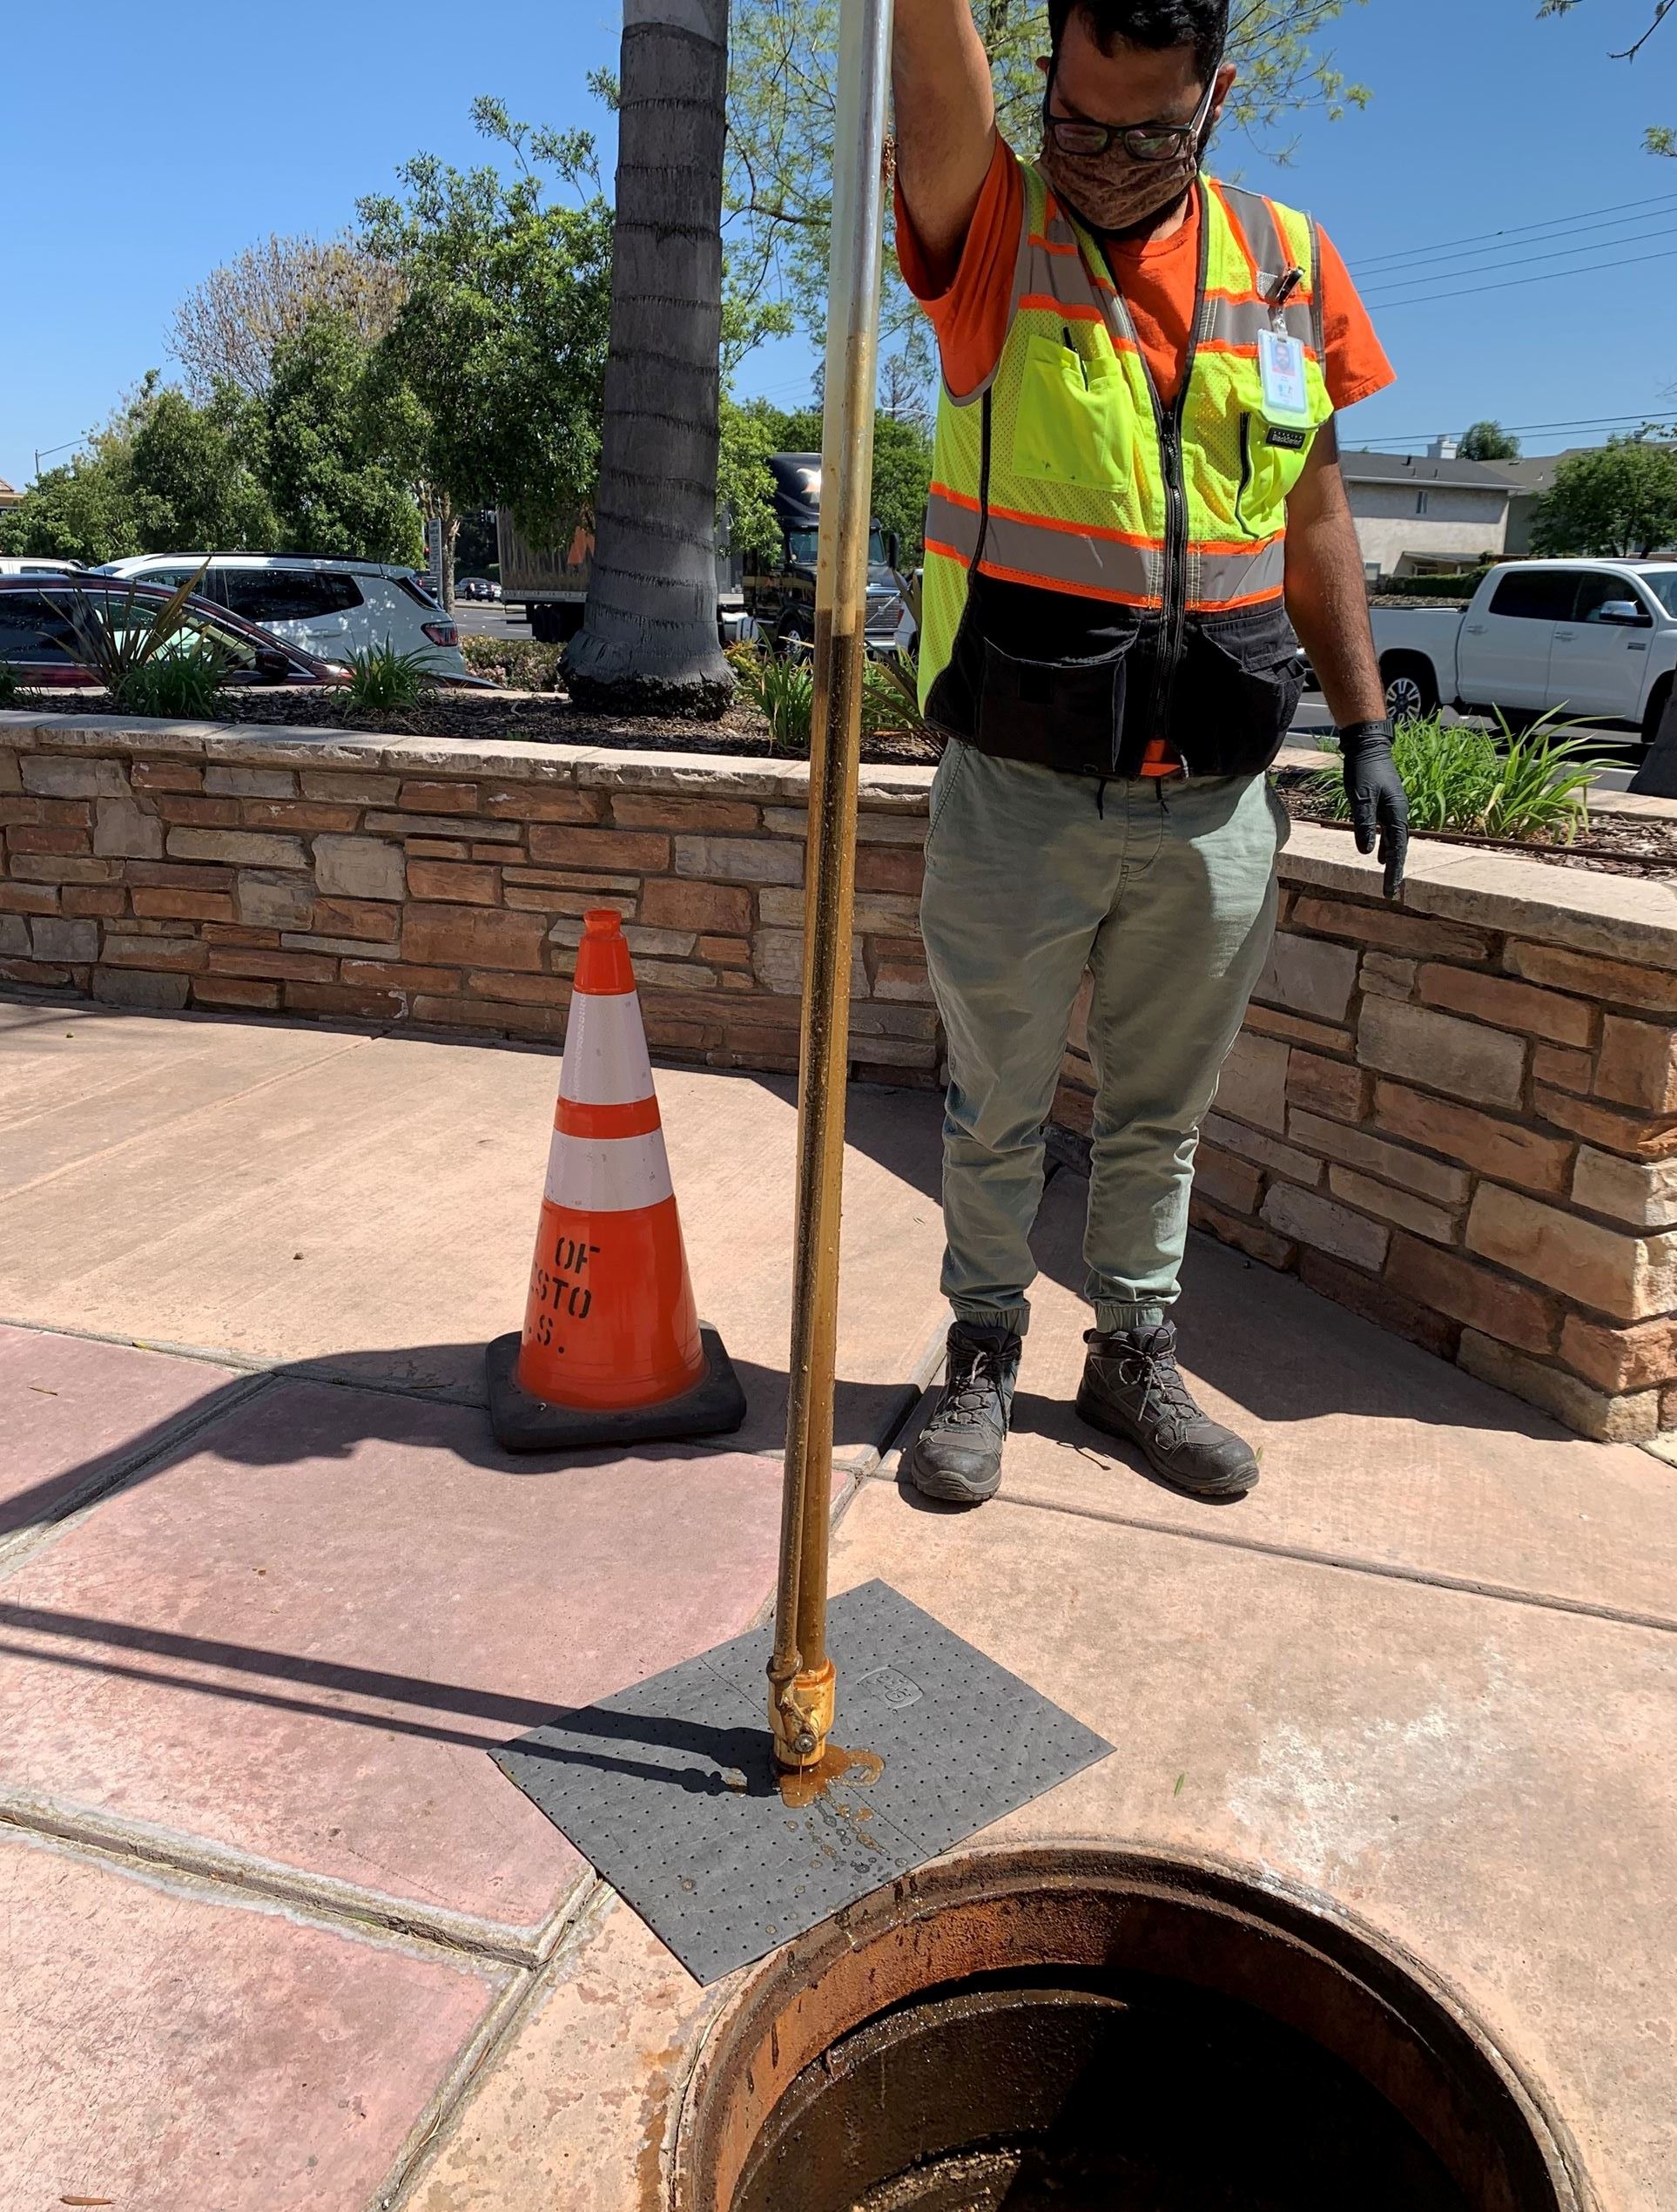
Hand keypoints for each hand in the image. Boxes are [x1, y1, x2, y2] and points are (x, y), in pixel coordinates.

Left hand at [1340, 719, 1408, 898]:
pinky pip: (1388, 830)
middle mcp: (1398, 813)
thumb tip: (1366, 851)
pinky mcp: (1385, 804)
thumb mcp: (1360, 797)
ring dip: (1391, 859)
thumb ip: (1364, 823)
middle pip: (1398, 847)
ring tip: (1388, 877)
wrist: (1368, 746)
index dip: (1393, 871)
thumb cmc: (1363, 769)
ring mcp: (1393, 808)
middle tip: (1390, 891)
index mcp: (1396, 813)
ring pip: (1394, 840)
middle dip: (1394, 869)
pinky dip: (1385, 845)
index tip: (1390, 890)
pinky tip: (1377, 854)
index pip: (1397, 849)